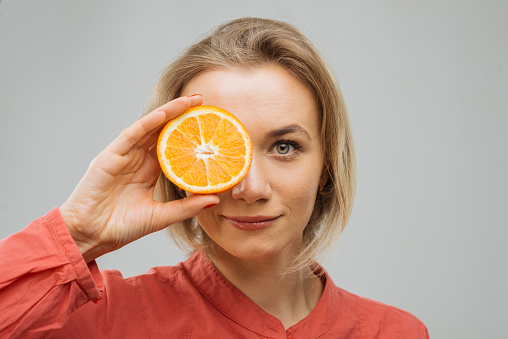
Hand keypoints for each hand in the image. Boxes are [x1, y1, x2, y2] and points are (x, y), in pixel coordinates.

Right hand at [60, 96, 218, 262]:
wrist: (91, 236)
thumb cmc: (122, 227)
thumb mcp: (162, 216)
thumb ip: (187, 207)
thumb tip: (216, 199)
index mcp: (150, 170)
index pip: (173, 146)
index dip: (190, 134)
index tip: (210, 125)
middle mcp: (139, 159)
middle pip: (163, 131)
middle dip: (183, 115)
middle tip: (202, 101)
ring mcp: (125, 155)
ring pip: (150, 127)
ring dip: (170, 111)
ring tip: (190, 100)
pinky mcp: (111, 156)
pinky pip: (132, 135)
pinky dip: (148, 123)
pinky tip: (164, 113)